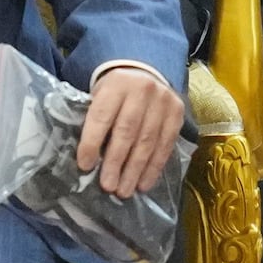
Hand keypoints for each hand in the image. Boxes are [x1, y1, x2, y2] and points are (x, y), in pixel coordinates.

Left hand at [76, 66, 184, 197]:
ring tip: (125, 191)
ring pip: (147, 142)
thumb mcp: (99, 94)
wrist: (145, 72)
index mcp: (115, 84)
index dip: (92, 142)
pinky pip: (165, 145)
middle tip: (108, 186)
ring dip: (135, 170)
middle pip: (127, 132)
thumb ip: (94, 118)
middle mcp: (141, 91)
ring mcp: (162, 102)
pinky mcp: (177, 114)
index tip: (85, 165)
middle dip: (116, 163)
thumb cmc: (114, 90)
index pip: (102, 116)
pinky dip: (154, 167)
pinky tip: (144, 183)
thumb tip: (86, 157)